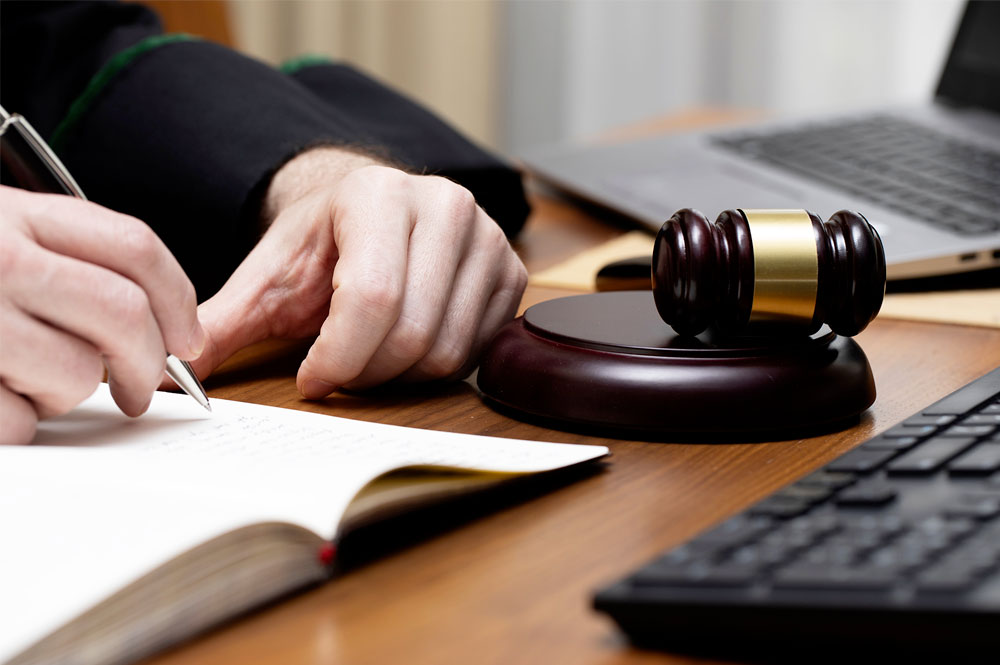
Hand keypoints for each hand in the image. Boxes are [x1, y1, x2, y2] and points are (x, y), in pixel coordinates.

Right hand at [0, 186, 204, 443]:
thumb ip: (66, 260)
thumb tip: (150, 324)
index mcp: (19, 215)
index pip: (134, 247)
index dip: (177, 301)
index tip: (187, 341)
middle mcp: (2, 257)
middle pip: (123, 313)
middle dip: (146, 363)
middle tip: (139, 390)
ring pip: (76, 373)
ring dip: (67, 394)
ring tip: (29, 381)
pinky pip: (20, 420)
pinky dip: (17, 424)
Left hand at [185, 147, 526, 396]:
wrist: (374, 209)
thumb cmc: (324, 242)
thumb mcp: (270, 274)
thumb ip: (225, 319)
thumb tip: (177, 374)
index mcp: (381, 195)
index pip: (371, 300)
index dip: (336, 358)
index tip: (311, 377)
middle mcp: (446, 207)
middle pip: (411, 334)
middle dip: (364, 372)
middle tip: (337, 370)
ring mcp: (489, 239)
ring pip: (446, 350)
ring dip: (398, 374)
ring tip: (368, 354)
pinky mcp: (511, 272)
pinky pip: (475, 351)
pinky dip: (434, 367)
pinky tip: (405, 345)